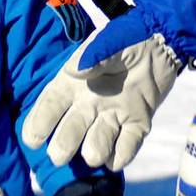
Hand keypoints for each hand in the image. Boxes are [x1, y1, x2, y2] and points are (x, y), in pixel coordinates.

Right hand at [23, 0, 195, 169]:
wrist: (162, 41)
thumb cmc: (128, 37)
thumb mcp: (109, 40)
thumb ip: (94, 54)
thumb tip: (75, 72)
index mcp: (74, 84)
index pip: (51, 106)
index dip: (38, 124)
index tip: (33, 140)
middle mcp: (90, 105)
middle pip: (70, 131)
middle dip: (63, 146)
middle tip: (60, 156)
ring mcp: (114, 116)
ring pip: (98, 143)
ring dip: (94, 152)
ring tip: (93, 154)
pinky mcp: (138, 123)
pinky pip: (128, 145)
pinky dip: (122, 154)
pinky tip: (118, 157)